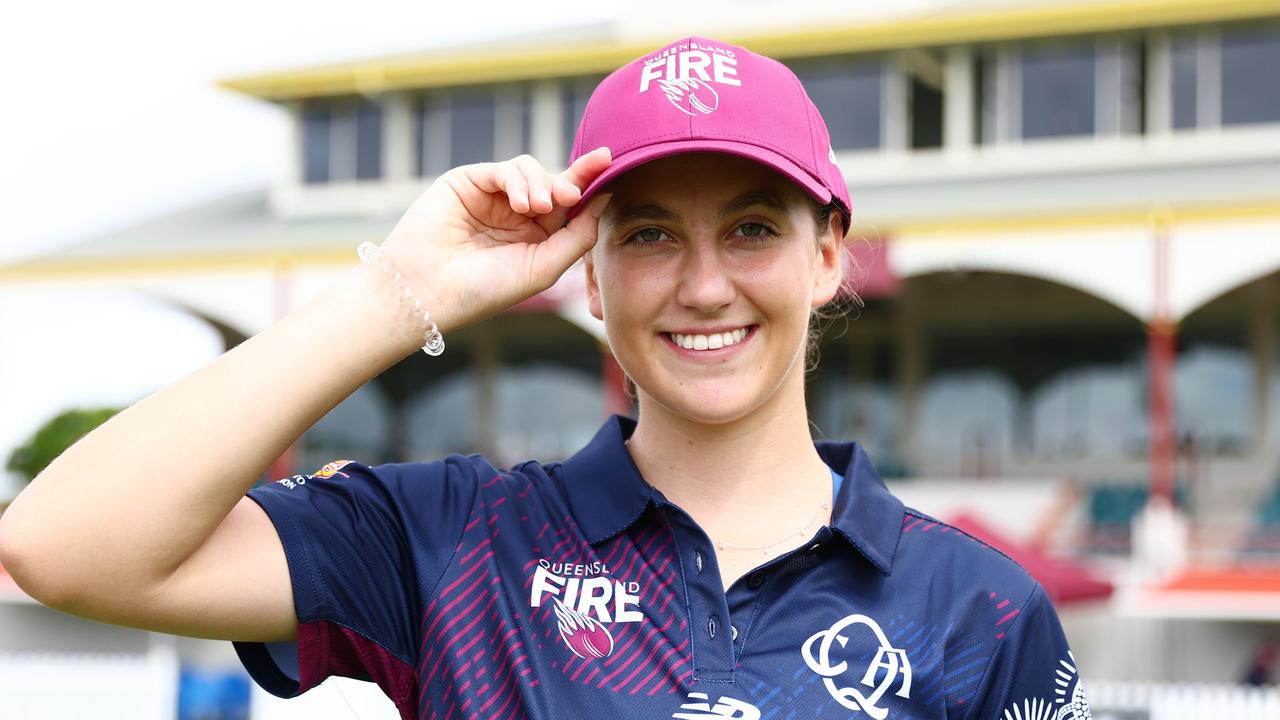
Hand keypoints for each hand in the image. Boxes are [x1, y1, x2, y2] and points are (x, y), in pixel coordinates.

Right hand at [375, 148, 612, 334]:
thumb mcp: (545, 267)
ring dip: (542, 185)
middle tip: (572, 195)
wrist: (430, 291)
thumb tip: (605, 197)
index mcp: (536, 237)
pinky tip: (521, 203)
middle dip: (569, 182)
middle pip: (554, 182)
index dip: (588, 182)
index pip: (569, 205)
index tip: (608, 160)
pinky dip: (518, 181)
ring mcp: (492, 197)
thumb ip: (578, 235)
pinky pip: (504, 170)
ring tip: (540, 207)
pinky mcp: (468, 182)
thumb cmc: (486, 289)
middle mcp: (515, 215)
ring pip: (531, 170)